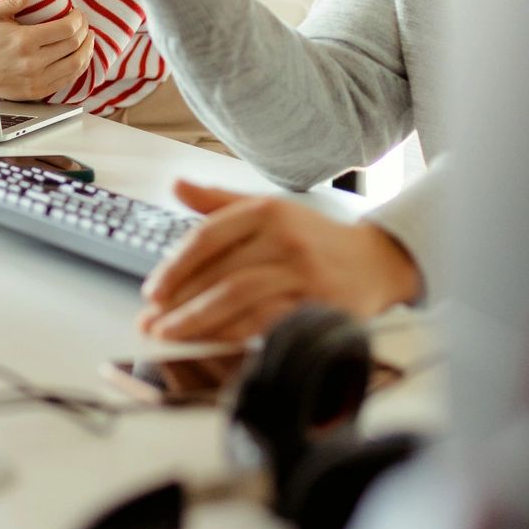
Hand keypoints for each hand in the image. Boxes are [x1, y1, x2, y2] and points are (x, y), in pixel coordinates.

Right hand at [0, 0, 90, 100]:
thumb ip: (13, 1)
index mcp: (24, 41)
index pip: (67, 29)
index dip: (79, 19)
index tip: (78, 13)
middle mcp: (33, 63)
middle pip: (74, 45)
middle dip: (85, 30)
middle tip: (84, 23)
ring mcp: (36, 80)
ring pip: (76, 64)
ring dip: (87, 49)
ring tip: (87, 38)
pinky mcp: (37, 92)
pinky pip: (67, 80)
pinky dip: (79, 67)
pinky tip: (80, 56)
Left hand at [136, 181, 421, 342]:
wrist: (377, 262)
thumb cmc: (314, 238)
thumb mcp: (270, 210)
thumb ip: (220, 203)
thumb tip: (176, 185)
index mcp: (268, 211)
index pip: (208, 237)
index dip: (175, 267)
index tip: (152, 291)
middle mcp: (286, 239)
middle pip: (220, 274)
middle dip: (179, 303)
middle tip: (150, 323)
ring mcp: (305, 274)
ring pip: (239, 300)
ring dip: (198, 322)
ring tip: (170, 335)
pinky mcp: (319, 305)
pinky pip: (266, 323)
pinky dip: (234, 335)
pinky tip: (211, 343)